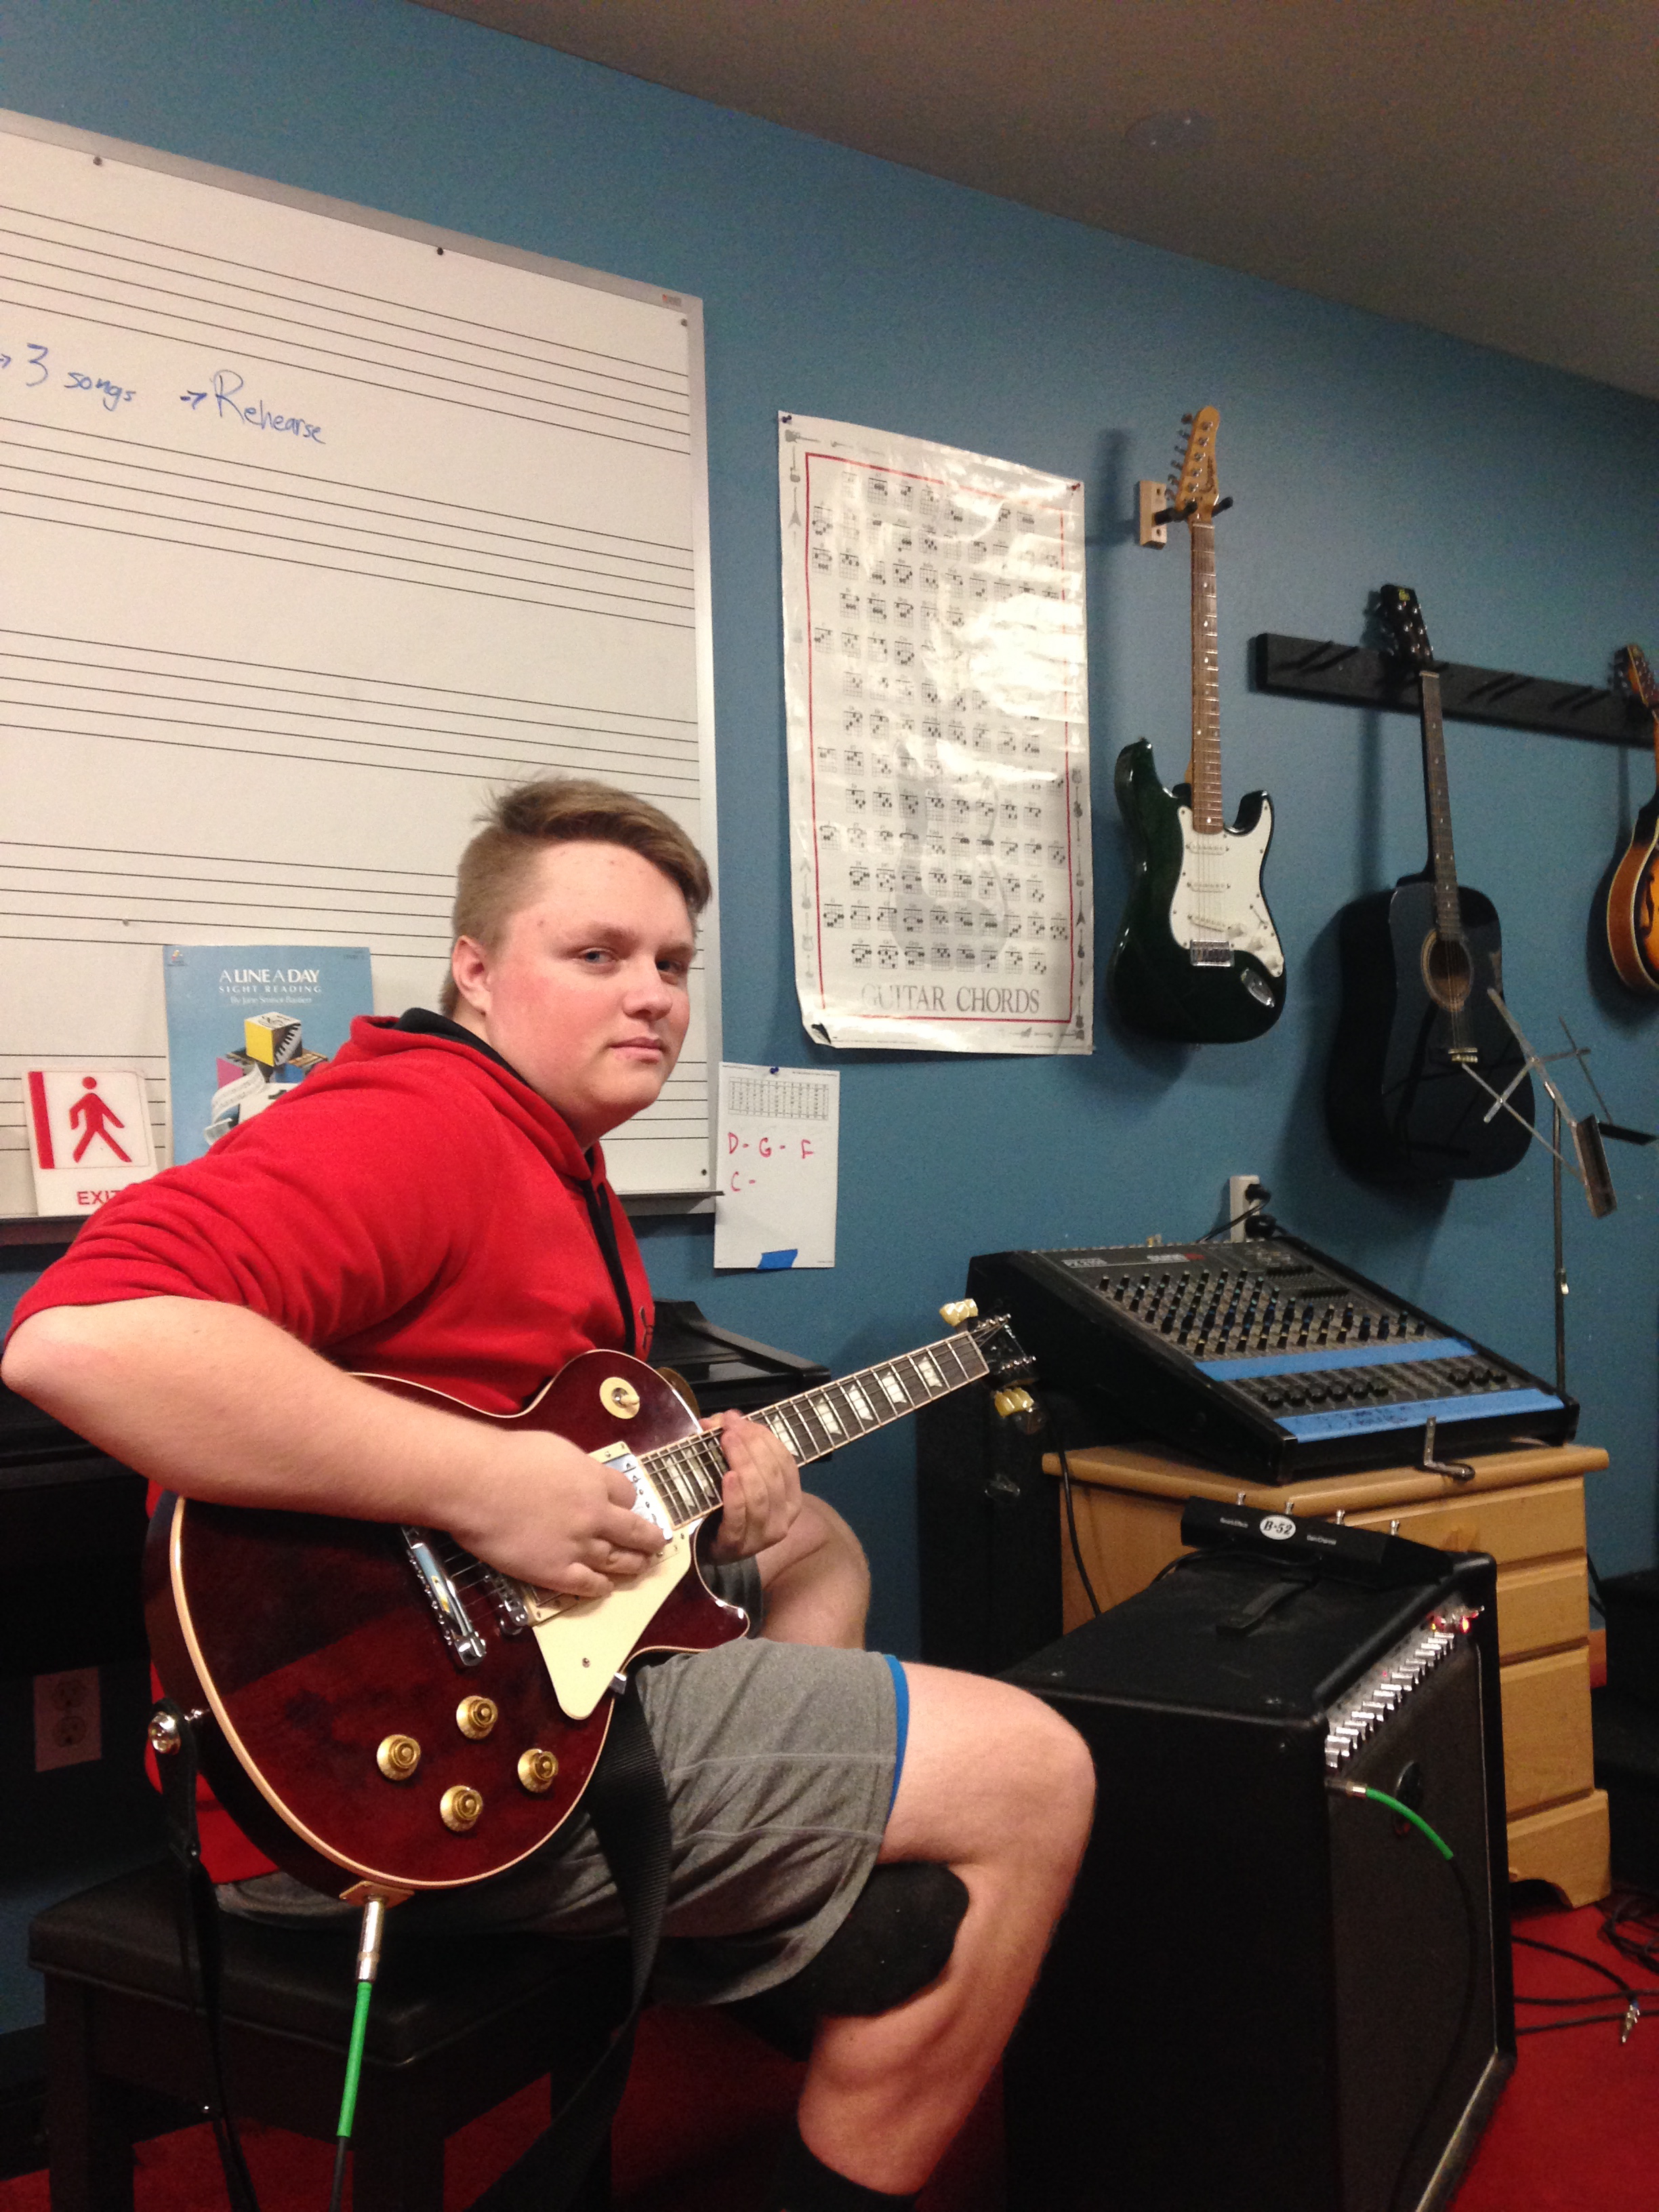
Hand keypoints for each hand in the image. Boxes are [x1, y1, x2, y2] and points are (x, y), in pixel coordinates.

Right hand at [447, 1429, 666, 1599]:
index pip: (626, 1493)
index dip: (628, 1502)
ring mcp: (578, 1546)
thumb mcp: (554, 1449)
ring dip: (632, 1564)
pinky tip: (606, 1588)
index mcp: (594, 1480)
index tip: (626, 1507)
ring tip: (641, 1567)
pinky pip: (587, 1584)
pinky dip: (600, 1587)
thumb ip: (573, 1468)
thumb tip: (575, 1476)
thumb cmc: (508, 1457)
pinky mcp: (555, 1571)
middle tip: (658, 1545)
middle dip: (649, 1539)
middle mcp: (595, 1515)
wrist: (478, 1484)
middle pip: (633, 1531)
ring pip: (616, 1560)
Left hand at [704, 1408, 801, 1561]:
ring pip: (759, 1494)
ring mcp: (762, 1534)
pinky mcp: (737, 1546)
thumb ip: (735, 1445)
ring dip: (743, 1463)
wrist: (714, 1551)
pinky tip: (728, 1477)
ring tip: (727, 1441)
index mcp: (791, 1498)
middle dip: (751, 1445)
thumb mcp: (741, 1476)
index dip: (764, 1437)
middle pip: (772, 1475)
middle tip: (729, 1427)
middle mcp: (784, 1518)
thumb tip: (723, 1418)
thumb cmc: (732, 1508)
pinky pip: (739, 1517)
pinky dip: (735, 1495)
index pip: (785, 1462)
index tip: (739, 1419)